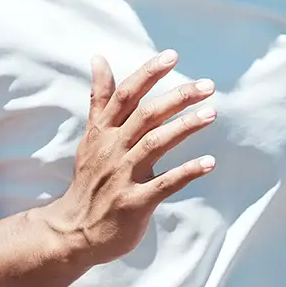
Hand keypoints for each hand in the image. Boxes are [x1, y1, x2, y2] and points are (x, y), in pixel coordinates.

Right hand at [45, 50, 216, 262]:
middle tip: (207, 86)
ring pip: (155, 144)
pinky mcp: (135, 203)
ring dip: (184, 127)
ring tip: (211, 113)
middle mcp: (113, 150)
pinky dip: (187, 172)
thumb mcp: (91, 136)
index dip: (148, 73)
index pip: (125, 95)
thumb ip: (100, 99)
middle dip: (177, 97)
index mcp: (103, 132)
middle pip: (146, 115)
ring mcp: (123, 176)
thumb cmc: (90, 180)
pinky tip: (209, 162)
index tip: (172, 56)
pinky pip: (165, 184)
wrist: (73, 230)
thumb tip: (98, 58)